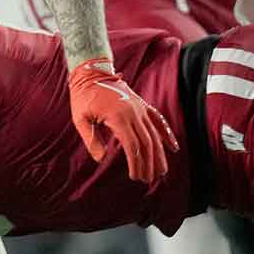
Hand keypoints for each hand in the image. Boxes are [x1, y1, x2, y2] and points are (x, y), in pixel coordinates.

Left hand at [67, 57, 178, 183]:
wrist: (91, 73)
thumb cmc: (83, 98)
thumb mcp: (80, 119)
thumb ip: (91, 139)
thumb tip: (101, 159)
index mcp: (118, 117)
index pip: (132, 145)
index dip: (136, 163)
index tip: (135, 176)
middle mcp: (133, 113)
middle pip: (146, 143)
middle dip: (149, 163)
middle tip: (148, 180)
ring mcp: (140, 108)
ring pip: (155, 134)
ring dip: (159, 154)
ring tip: (161, 172)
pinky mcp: (142, 105)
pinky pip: (158, 120)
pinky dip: (167, 133)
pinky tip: (173, 147)